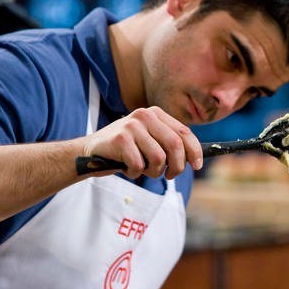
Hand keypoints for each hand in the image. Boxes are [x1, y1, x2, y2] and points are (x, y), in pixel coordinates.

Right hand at [82, 107, 202, 179]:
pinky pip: (139, 164)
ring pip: (158, 158)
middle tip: (170, 175)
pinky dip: (135, 172)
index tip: (197, 165)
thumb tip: (194, 158)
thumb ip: (168, 144)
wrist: (91, 151)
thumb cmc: (126, 150)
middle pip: (175, 145)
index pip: (184, 132)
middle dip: (177, 166)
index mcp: (155, 114)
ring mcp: (131, 126)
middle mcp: (144, 115)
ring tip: (142, 169)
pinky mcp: (120, 139)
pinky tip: (127, 168)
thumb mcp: (149, 140)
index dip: (194, 150)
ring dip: (153, 172)